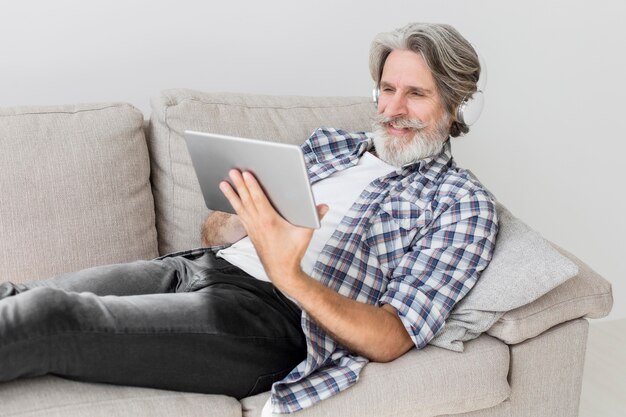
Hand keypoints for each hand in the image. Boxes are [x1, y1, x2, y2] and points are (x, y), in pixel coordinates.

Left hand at [219, 169, 327, 290]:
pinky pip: (240, 215)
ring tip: (223, 183)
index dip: (252, 186)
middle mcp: (258, 223)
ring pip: (240, 207)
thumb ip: (315, 218)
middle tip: (233, 171)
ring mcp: (252, 228)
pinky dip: (235, 206)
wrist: (280, 271)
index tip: (246, 174)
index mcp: (269, 221)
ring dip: (232, 195)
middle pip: (247, 200)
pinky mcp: (250, 232)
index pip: (259, 199)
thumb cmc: (292, 252)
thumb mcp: (305, 235)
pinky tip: (231, 199)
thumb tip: (324, 206)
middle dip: (239, 185)